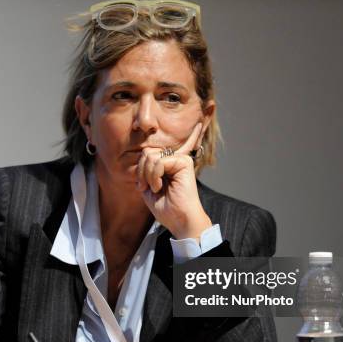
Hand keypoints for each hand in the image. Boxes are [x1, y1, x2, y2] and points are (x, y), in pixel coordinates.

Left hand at [136, 122, 211, 240]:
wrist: (179, 220)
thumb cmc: (165, 207)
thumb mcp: (149, 186)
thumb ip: (146, 169)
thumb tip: (147, 153)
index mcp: (169, 163)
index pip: (170, 146)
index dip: (190, 132)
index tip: (202, 121)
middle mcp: (176, 158)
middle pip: (147, 152)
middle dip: (141, 171)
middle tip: (146, 186)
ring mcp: (181, 159)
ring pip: (150, 156)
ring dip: (146, 175)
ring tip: (154, 188)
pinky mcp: (184, 162)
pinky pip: (158, 161)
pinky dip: (154, 176)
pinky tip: (160, 186)